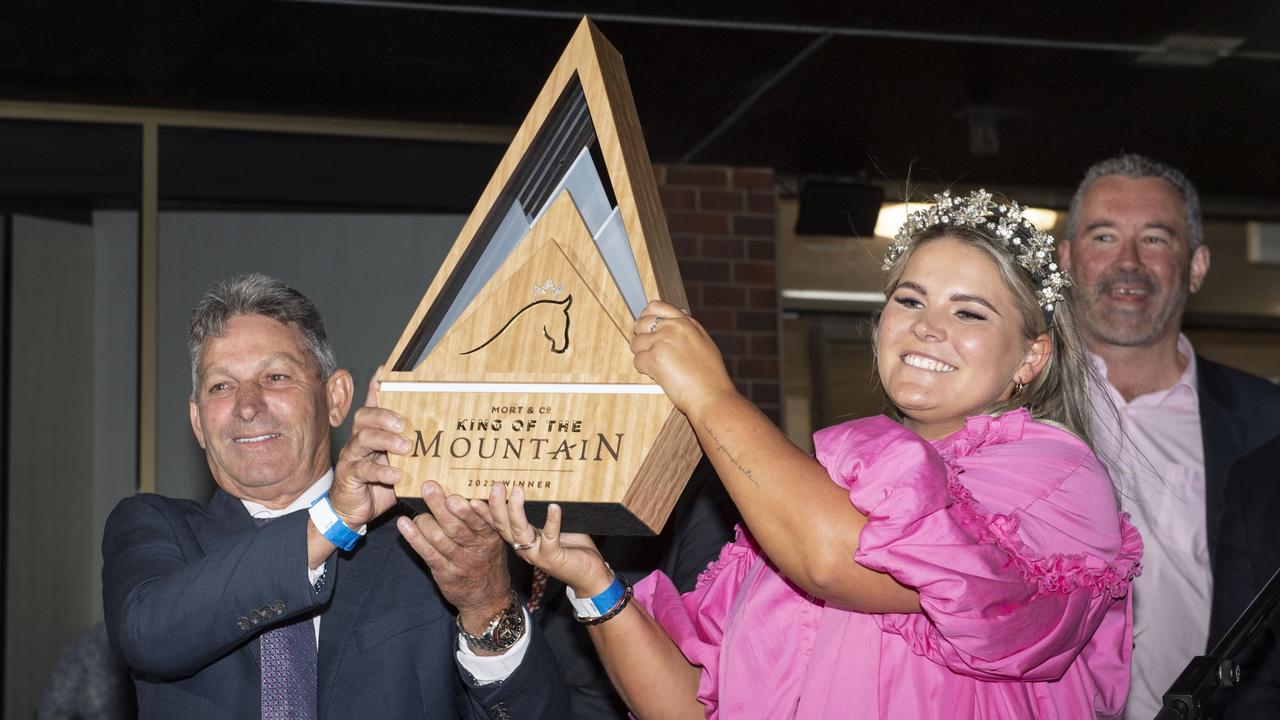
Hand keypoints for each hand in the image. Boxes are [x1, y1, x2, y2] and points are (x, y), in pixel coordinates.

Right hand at [330, 370, 403, 527]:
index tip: (385, 371)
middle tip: (404, 422)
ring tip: (405, 446)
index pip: (374, 404)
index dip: (377, 387)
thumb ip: (413, 447)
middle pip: (365, 417)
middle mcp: (359, 439)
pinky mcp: (350, 476)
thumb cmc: (379, 483)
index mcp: (372, 431)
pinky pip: (363, 470)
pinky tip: (397, 475)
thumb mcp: (399, 462)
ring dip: (385, 440)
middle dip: (384, 415)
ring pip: (363, 439)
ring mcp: (352, 457)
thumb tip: (441, 434)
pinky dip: (381, 471)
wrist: (353, 511)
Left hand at [396, 481, 511, 631]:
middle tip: (428, 487)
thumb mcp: (495, 541)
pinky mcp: (444, 572)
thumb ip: (484, 520)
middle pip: (456, 526)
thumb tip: (465, 491)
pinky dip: (414, 537)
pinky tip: (404, 524)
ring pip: (439, 539)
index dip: (470, 508)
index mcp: (491, 537)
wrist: (487, 599)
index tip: (457, 494)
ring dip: (425, 521)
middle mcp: (475, 549)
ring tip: (416, 508)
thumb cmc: (488, 561)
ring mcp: (458, 561)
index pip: (481, 520)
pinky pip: (427, 553)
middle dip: (440, 506)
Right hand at [476, 483, 611, 597]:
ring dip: (516, 510)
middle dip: (497, 505)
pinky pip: (550, 537)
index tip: (473, 496)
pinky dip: (552, 521)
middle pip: (503, 526)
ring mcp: (537, 554)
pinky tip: (553, 507)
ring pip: (520, 531)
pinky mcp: (553, 557)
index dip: (485, 511)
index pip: (498, 524)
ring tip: (517, 490)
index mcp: (520, 539)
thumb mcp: (550, 527)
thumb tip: (535, 484)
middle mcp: (524, 548)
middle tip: (496, 485)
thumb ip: (540, 511)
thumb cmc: (571, 547)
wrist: (588, 575)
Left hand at [630, 300, 738, 420]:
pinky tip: (658, 375)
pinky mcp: (654, 358)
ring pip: (636, 343)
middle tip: (649, 350)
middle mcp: (673, 328)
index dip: (646, 316)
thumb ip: (687, 330)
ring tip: (658, 366)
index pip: (656, 306)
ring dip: (642, 355)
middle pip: (641, 323)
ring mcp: (662, 341)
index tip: (645, 325)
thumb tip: (677, 318)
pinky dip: (644, 370)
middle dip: (641, 337)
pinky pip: (637, 360)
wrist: (712, 395)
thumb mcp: (704, 343)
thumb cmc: (711, 376)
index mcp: (686, 322)